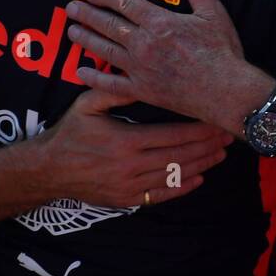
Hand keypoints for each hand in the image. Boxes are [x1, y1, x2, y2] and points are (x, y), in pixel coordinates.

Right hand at [38, 87, 232, 208]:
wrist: (48, 170)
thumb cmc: (70, 132)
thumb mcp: (87, 104)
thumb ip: (115, 90)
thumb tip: (140, 76)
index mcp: (126, 141)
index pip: (173, 134)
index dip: (198, 129)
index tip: (215, 121)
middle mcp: (131, 166)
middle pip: (180, 155)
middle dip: (206, 145)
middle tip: (227, 136)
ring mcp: (130, 186)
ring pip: (174, 176)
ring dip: (200, 165)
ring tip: (220, 155)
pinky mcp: (127, 200)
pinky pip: (160, 195)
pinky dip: (181, 188)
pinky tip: (198, 179)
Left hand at [64, 0, 275, 130]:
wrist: (226, 91)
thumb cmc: (222, 51)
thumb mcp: (213, 13)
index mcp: (159, 22)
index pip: (124, 4)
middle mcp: (143, 43)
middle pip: (109, 25)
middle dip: (87, 15)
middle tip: (70, 8)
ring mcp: (139, 69)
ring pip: (105, 50)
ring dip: (86, 39)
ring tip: (72, 31)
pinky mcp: (141, 90)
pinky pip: (111, 84)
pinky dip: (94, 77)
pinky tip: (81, 71)